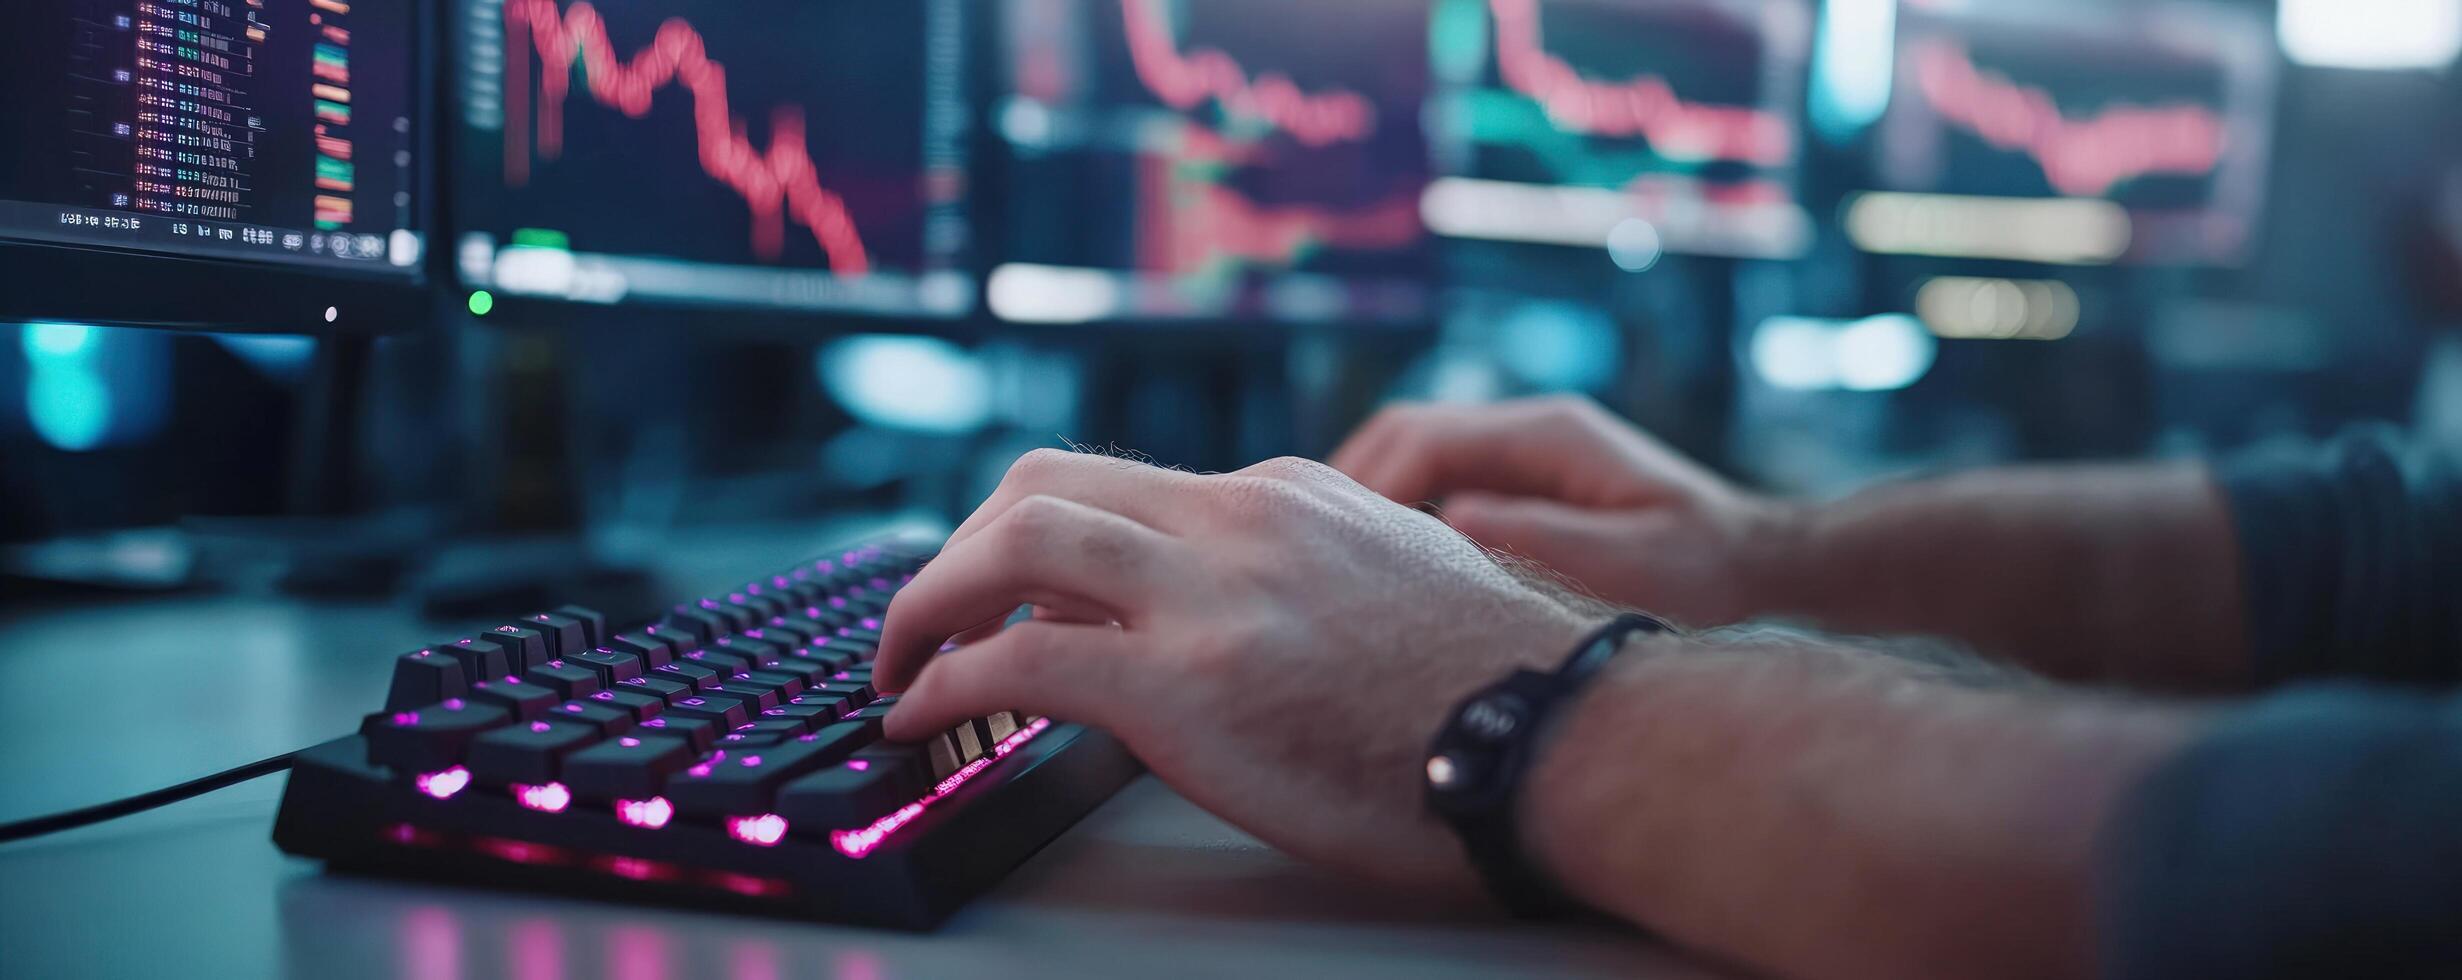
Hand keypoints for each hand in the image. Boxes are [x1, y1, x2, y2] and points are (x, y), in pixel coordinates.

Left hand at [874, 450, 1601, 889]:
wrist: (1573, 738)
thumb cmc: (1510, 691)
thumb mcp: (1407, 582)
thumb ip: (1317, 574)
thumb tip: (1255, 614)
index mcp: (1290, 494)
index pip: (1128, 487)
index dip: (1043, 543)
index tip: (1009, 595)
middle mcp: (1241, 517)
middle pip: (1043, 481)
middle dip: (960, 547)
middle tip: (929, 618)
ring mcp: (1211, 592)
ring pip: (1011, 539)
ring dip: (926, 600)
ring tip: (899, 665)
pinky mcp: (1186, 684)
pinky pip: (1015, 658)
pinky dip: (943, 682)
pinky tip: (921, 718)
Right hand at [1330, 396, 1797, 625]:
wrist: (1763, 566)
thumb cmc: (1707, 572)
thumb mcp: (1632, 561)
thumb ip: (1541, 536)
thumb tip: (1448, 519)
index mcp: (1547, 434)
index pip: (1422, 439)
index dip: (1365, 488)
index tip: (1329, 548)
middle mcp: (1527, 430)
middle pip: (1402, 435)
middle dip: (1345, 488)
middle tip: (1303, 554)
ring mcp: (1522, 454)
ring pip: (1410, 456)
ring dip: (1365, 502)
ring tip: (1326, 565)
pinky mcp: (1522, 484)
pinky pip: (1435, 486)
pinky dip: (1396, 517)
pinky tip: (1379, 573)